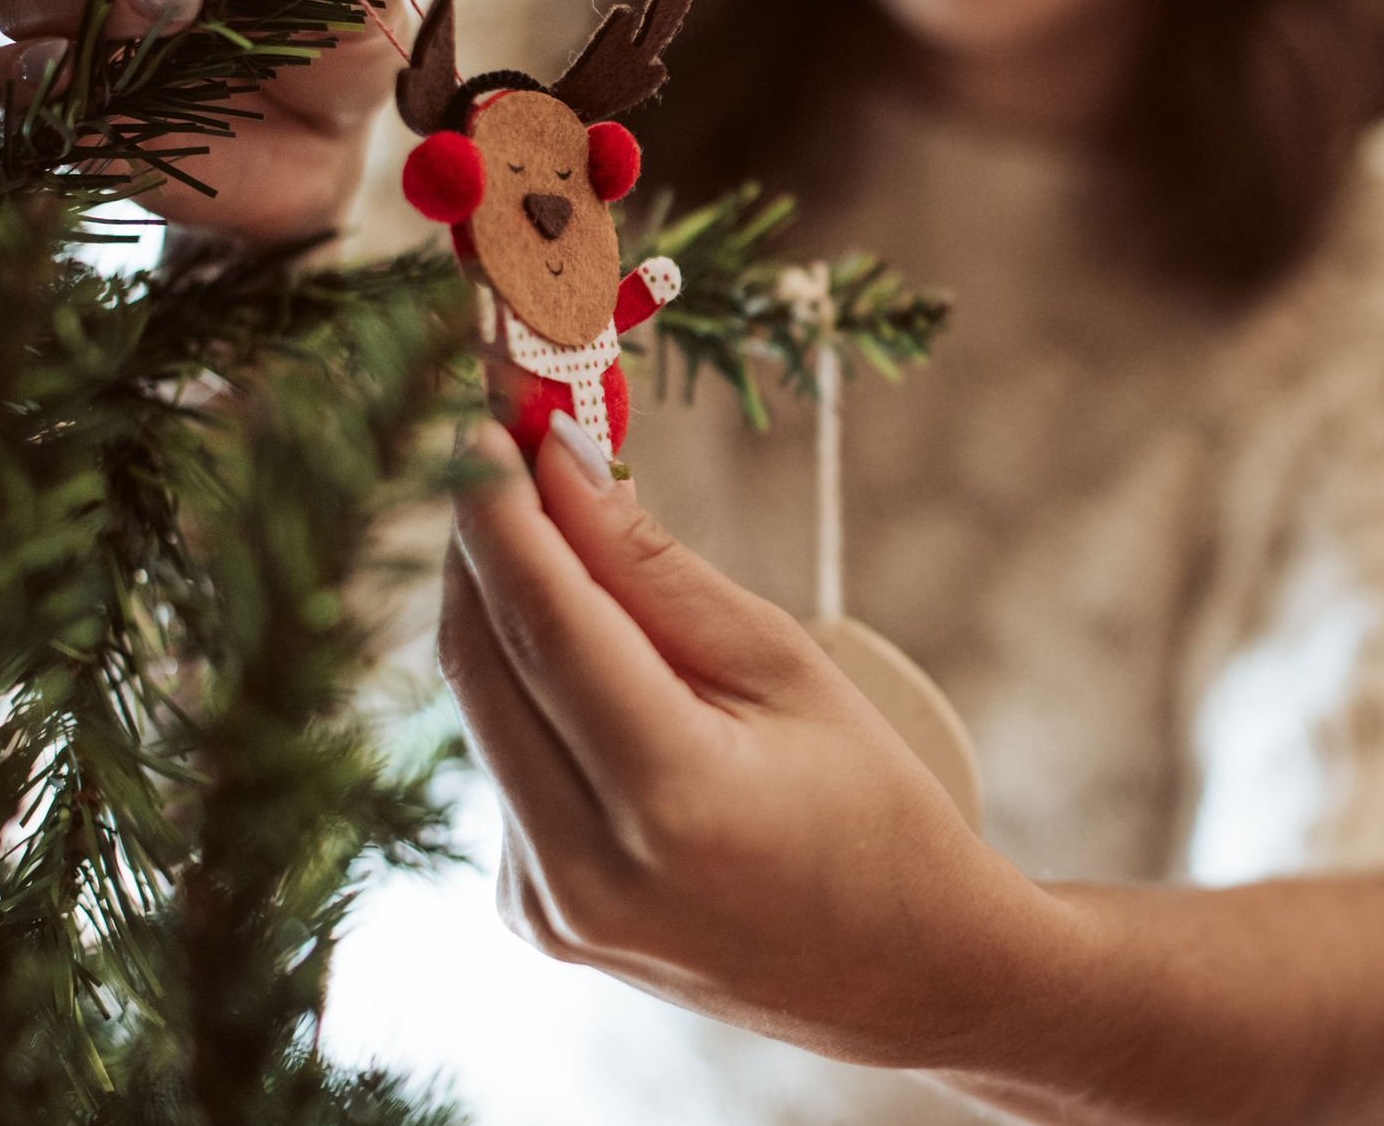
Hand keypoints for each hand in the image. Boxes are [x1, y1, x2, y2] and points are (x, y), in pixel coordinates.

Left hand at [442, 416, 1076, 1068]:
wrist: (902, 972)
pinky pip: (502, 764)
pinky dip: (524, 686)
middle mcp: (584, 868)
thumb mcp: (791, 669)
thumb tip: (565, 466)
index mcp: (671, 801)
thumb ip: (663, 574)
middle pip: (484, 659)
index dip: (504, 506)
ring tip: (550, 521)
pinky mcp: (532, 915)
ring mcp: (547, 905)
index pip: (548, 622)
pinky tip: (579, 650)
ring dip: (501, 604)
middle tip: (505, 433)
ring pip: (480, 709)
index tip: (488, 411)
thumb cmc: (874, 806)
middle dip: (486, 534)